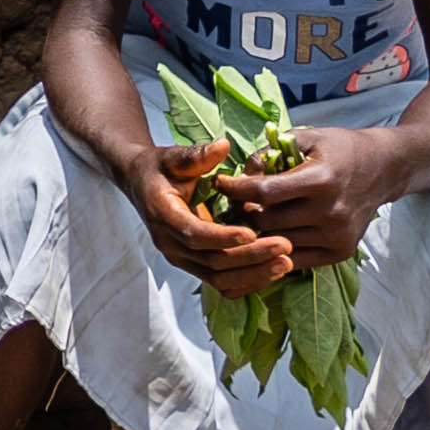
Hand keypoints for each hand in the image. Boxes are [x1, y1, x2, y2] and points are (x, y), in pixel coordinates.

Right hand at [128, 143, 298, 294]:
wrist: (143, 185)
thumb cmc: (162, 168)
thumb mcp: (174, 157)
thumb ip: (197, 155)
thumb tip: (222, 145)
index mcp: (163, 215)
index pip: (193, 233)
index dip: (223, 236)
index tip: (253, 232)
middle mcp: (169, 243)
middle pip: (212, 260)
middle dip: (251, 257)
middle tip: (285, 246)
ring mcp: (181, 259)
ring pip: (219, 278)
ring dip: (254, 274)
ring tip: (286, 262)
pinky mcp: (194, 266)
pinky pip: (221, 283)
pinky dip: (247, 282)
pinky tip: (272, 273)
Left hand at [206, 123, 391, 269]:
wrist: (383, 170)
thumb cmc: (339, 149)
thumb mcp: (306, 138)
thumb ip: (270, 153)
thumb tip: (239, 175)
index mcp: (321, 180)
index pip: (263, 192)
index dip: (234, 188)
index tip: (219, 182)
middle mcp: (330, 212)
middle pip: (266, 221)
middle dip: (243, 211)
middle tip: (233, 202)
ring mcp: (337, 236)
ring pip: (277, 242)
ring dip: (258, 232)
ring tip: (248, 216)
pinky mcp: (341, 252)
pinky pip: (296, 258)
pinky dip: (278, 248)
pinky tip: (270, 233)